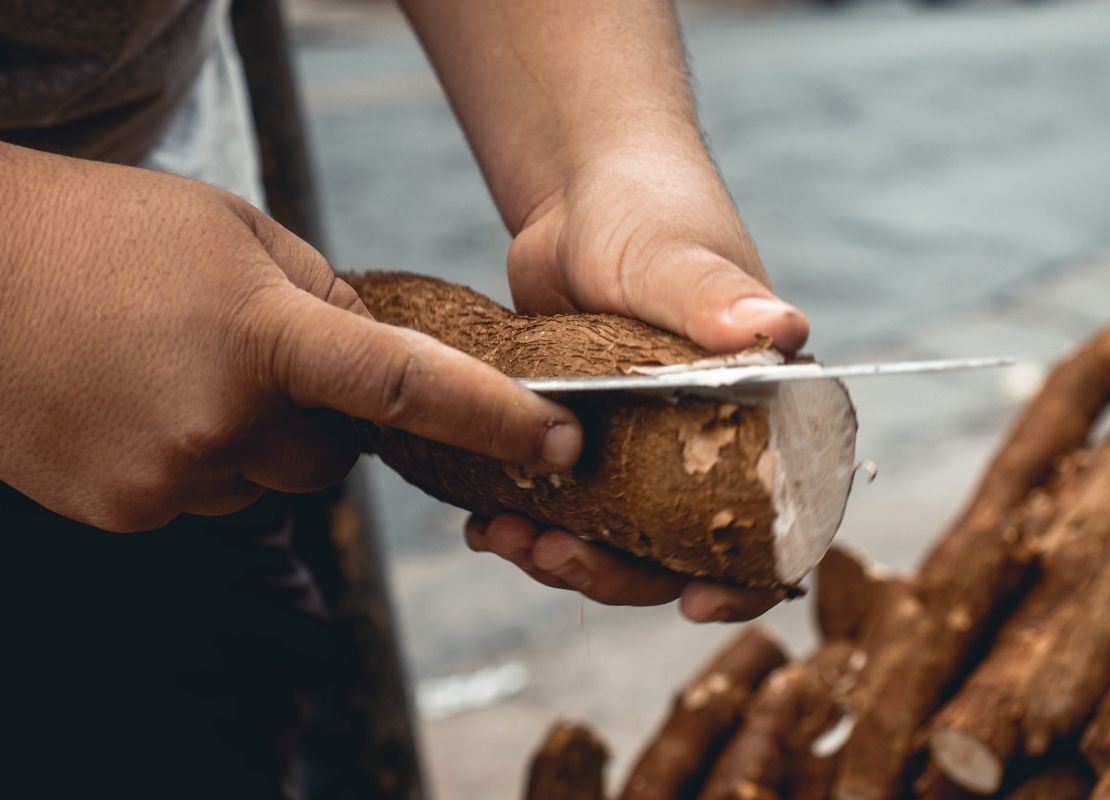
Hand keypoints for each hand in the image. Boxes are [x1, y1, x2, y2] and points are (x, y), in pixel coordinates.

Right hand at [0, 145, 580, 531]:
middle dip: (322, 419)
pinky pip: (205, 497)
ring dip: (251, 437)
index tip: (560, 443)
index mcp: (262, 332)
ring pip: (266, 479)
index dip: (495, 419)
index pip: (407, 387)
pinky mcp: (125, 511)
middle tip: (266, 361)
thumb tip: (382, 356)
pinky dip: (197, 459)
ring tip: (182, 370)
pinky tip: (146, 402)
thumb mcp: (238, 232)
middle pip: (332, 455)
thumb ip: (325, 296)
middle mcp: (222, 418)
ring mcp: (168, 474)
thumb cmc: (108, 233)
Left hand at [468, 145, 804, 621]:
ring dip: (561, 553)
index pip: (777, 520)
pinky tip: (485, 518)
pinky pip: (566, 504)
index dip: (746, 577)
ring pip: (616, 537)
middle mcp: (711, 441)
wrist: (579, 191)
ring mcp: (645, 447)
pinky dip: (530, 520)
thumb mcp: (676, 257)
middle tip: (552, 556)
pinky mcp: (587, 439)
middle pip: (680, 548)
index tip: (692, 604)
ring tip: (501, 537)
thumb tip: (782, 329)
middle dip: (616, 571)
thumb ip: (717, 296)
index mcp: (763, 412)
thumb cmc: (648, 211)